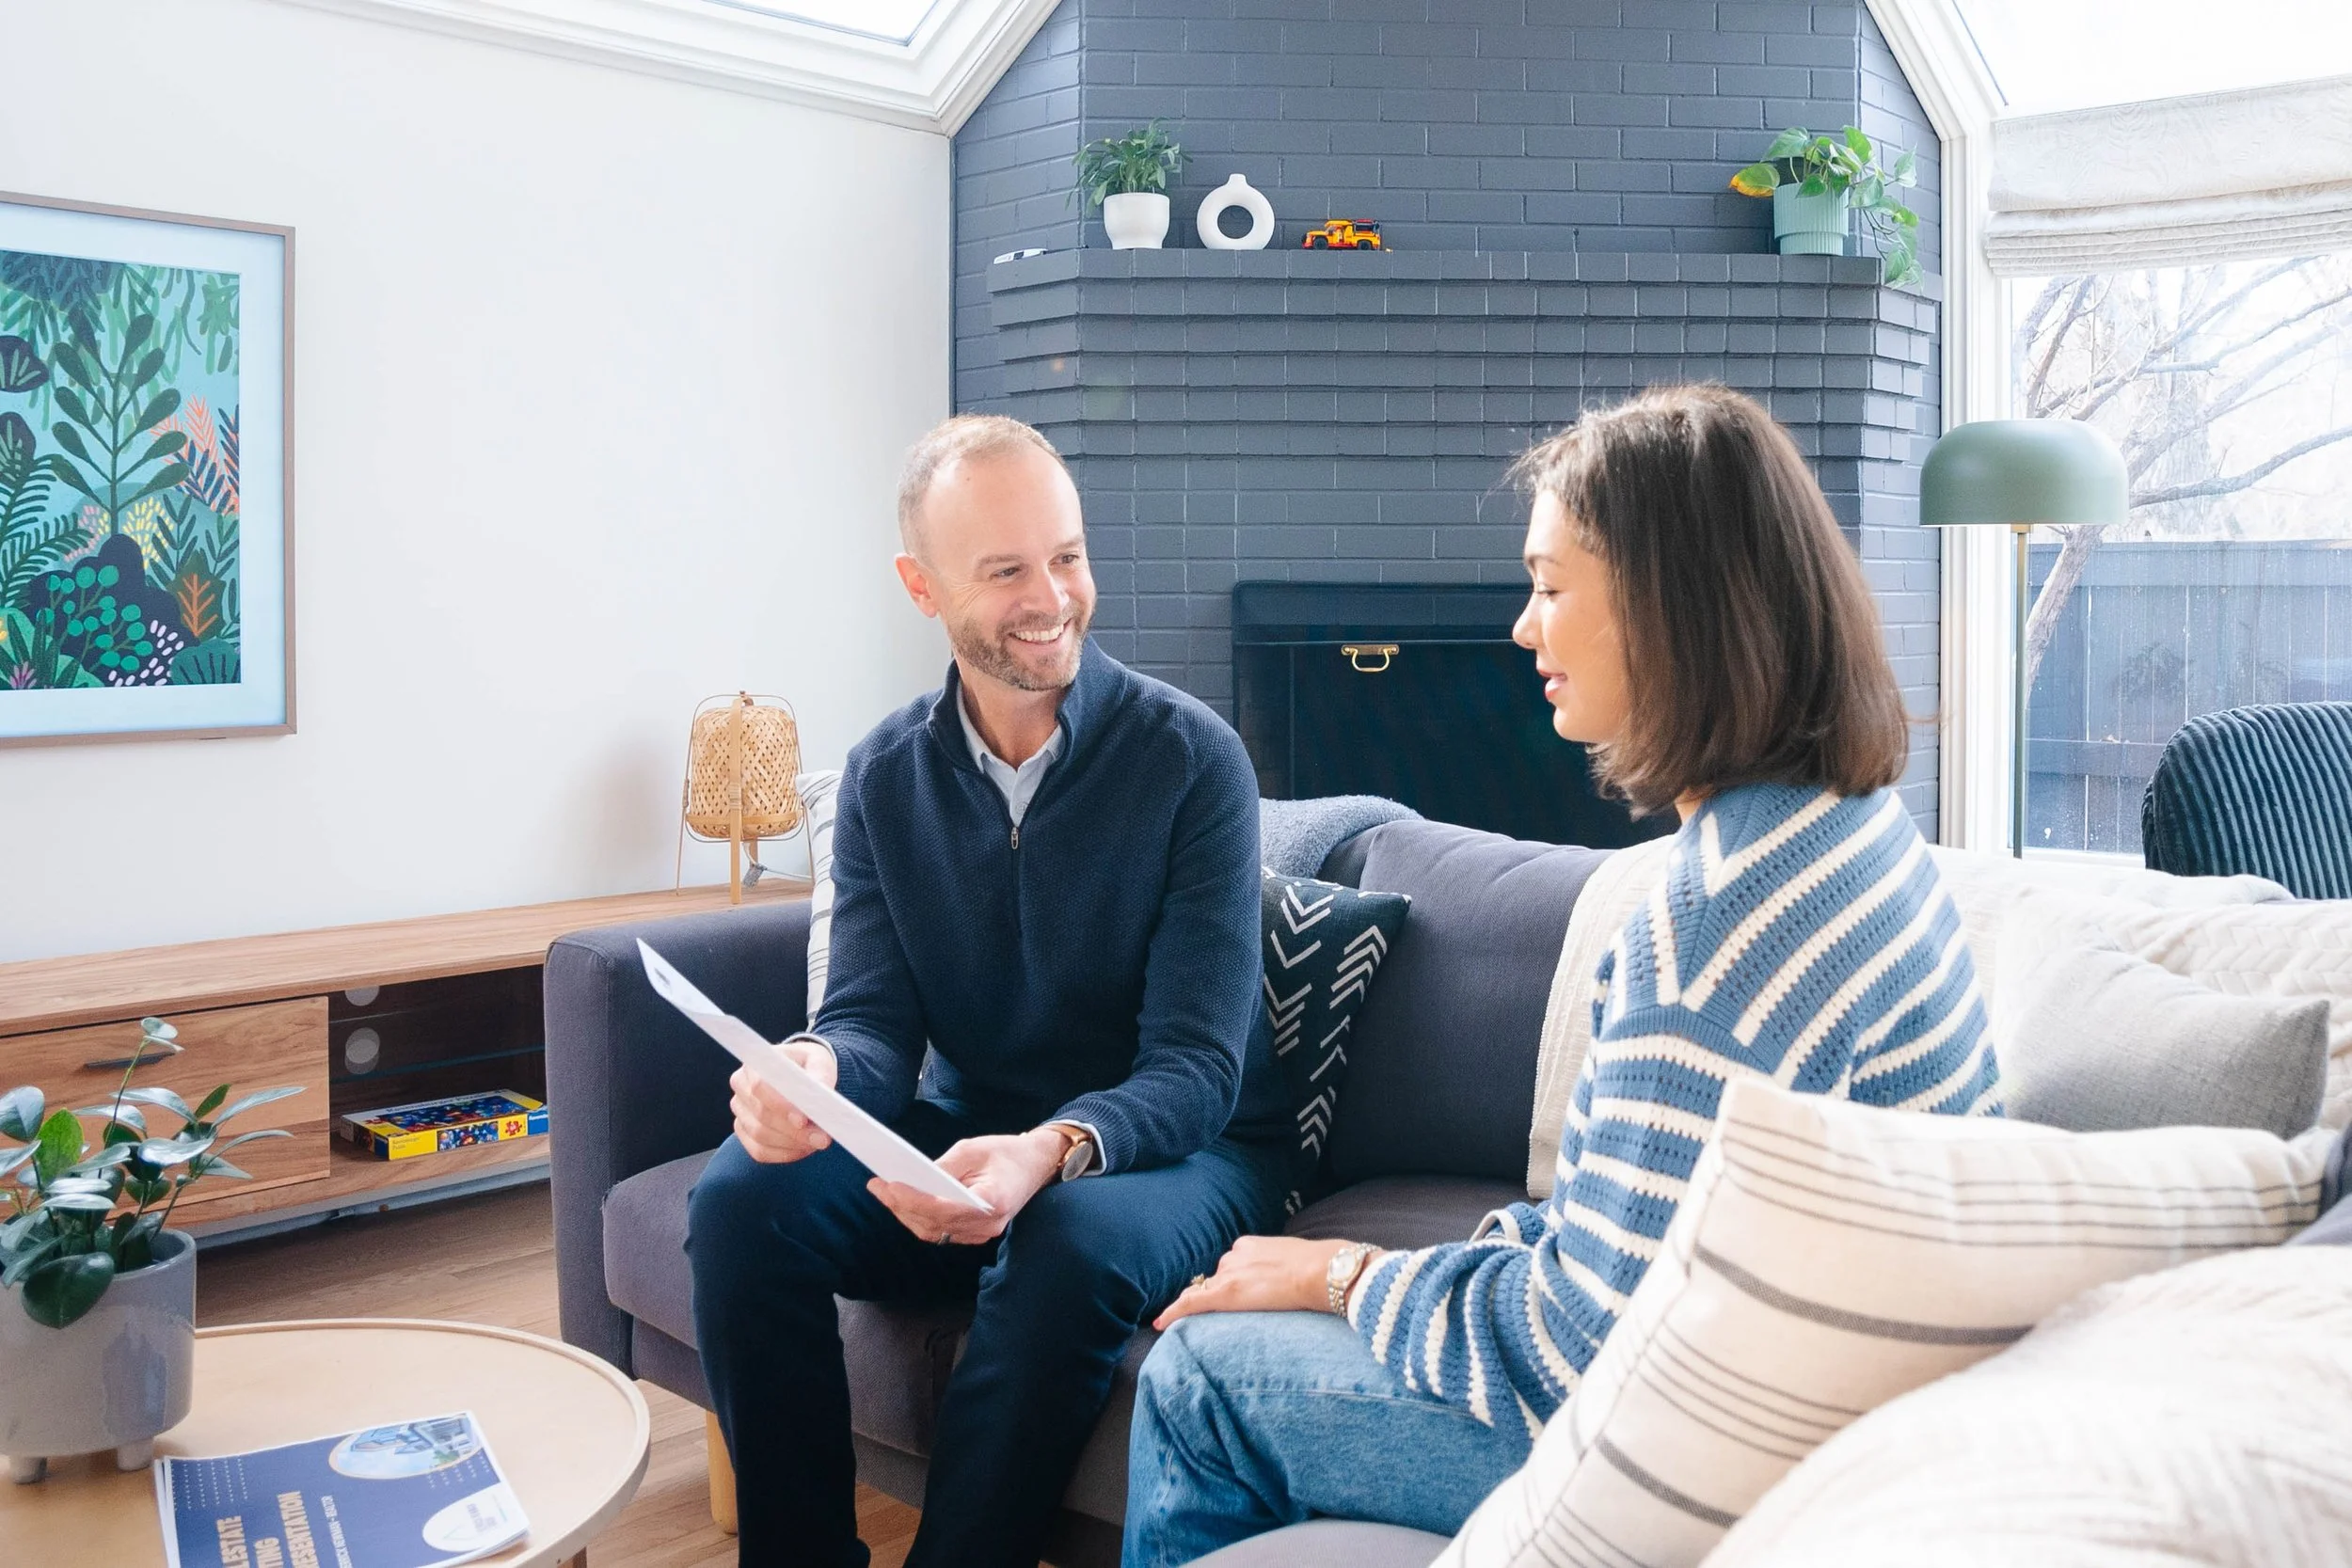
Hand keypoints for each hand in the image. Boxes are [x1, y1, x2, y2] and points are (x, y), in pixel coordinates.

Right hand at [730, 1040, 837, 1163]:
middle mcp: (741, 1086)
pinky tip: (804, 1149)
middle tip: (822, 1138)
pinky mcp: (743, 1132)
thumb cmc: (808, 1067)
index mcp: (755, 1064)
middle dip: (794, 1131)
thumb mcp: (819, 1062)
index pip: (760, 1086)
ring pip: (761, 1135)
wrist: (800, 1077)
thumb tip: (820, 1090)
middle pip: (761, 1115)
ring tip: (817, 1141)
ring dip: (792, 1143)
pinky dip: (784, 1154)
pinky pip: (759, 1151)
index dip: (781, 1105)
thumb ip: (820, 1075)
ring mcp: (740, 1111)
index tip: (803, 1120)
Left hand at [867, 1129, 1064, 1246]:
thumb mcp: (973, 1149)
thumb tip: (913, 1178)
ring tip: (884, 1193)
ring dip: (906, 1214)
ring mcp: (982, 1234)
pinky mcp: (976, 1233)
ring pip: (933, 1232)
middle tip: (877, 1186)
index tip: (888, 1185)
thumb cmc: (1007, 1153)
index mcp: (991, 1202)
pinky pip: (941, 1232)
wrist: (1038, 1165)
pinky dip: (920, 1219)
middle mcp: (986, 1225)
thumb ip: (944, 1167)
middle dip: (900, 1205)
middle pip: (933, 1223)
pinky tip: (903, 1203)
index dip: (912, 1199)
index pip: (941, 1208)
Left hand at [1153, 1236, 1357, 1329]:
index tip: (1224, 1290)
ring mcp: (1229, 1273)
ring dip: (1202, 1304)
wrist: (1320, 1271)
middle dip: (1218, 1293)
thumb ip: (1283, 1266)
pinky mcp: (1225, 1293)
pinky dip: (1174, 1313)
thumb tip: (1293, 1277)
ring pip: (1205, 1291)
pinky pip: (1192, 1303)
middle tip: (1226, 1313)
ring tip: (1193, 1320)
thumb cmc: (1320, 1267)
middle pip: (1216, 1278)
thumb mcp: (1297, 1259)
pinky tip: (1161, 1323)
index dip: (1225, 1280)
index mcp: (1251, 1245)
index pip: (1230, 1265)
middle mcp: (1234, 1255)